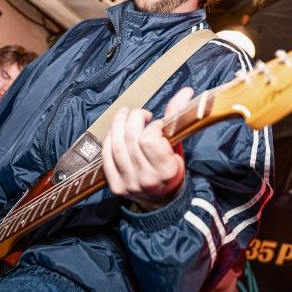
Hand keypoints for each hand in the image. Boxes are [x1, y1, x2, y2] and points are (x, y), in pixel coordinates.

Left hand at [102, 87, 193, 205]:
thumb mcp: (178, 145)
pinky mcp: (115, 186)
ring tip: (125, 115)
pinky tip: (115, 132)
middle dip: (133, 118)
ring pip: (116, 145)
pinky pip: (106, 156)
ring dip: (118, 123)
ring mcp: (128, 183)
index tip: (156, 126)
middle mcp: (146, 179)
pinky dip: (109, 140)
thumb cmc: (171, 168)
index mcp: (166, 170)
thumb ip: (178, 117)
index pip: (149, 139)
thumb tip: (186, 90)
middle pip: (130, 138)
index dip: (151, 126)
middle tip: (139, 114)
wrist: (162, 200)